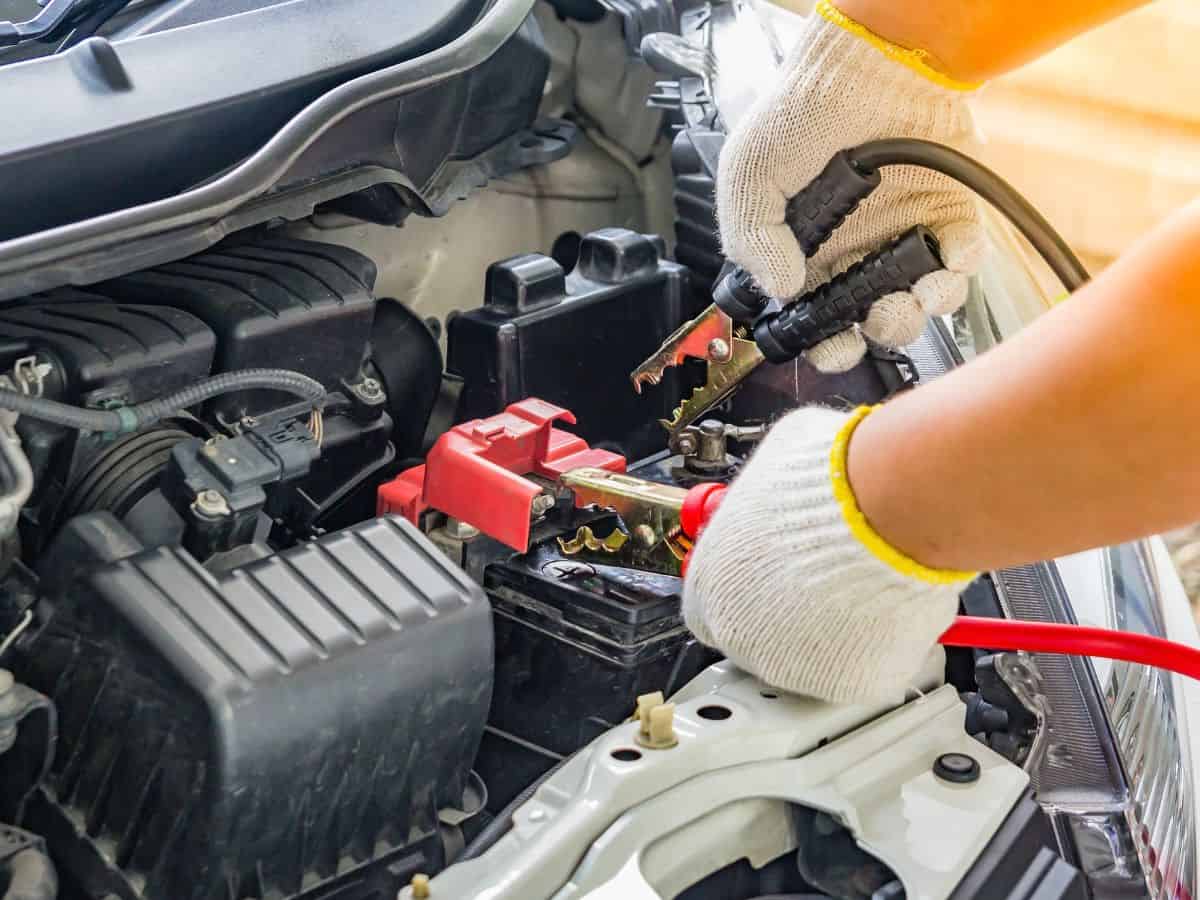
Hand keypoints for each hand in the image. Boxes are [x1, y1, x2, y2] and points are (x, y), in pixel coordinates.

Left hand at [681, 405, 971, 702]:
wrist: (892, 508)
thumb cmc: (833, 480)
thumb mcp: (777, 465)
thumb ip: (766, 496)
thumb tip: (781, 487)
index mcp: (713, 582)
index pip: (710, 608)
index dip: (746, 591)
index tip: (772, 578)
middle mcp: (741, 632)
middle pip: (759, 637)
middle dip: (792, 612)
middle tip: (828, 580)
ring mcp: (793, 664)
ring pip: (812, 656)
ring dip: (834, 630)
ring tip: (864, 585)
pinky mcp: (847, 682)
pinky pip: (861, 669)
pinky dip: (878, 646)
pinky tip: (888, 607)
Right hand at [716, 5, 985, 372]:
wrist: (865, 65)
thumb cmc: (801, 114)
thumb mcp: (749, 176)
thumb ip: (751, 239)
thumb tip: (780, 287)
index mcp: (807, 255)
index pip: (818, 321)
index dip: (827, 344)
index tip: (835, 343)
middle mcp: (855, 253)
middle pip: (873, 322)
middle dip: (880, 330)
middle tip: (878, 312)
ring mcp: (902, 235)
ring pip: (921, 302)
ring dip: (921, 308)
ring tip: (915, 288)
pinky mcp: (946, 213)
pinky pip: (962, 258)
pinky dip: (960, 266)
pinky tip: (946, 252)